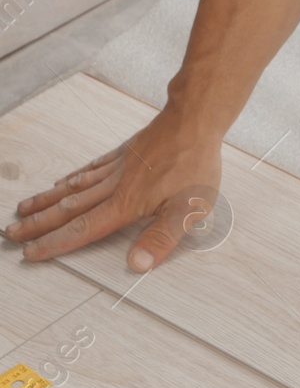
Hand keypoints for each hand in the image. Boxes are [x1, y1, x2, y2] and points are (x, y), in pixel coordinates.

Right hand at [5, 107, 223, 271]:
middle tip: (12, 233)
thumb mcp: (189, 211)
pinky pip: (89, 169)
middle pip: (68, 209)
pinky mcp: (122, 155)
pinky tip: (62, 182)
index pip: (84, 230)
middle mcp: (114, 186)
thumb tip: (138, 264)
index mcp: (126, 204)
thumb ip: (162, 238)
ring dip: (47, 201)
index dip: (56, 243)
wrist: (192, 123)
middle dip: (39, 224)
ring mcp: (116, 168)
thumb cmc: (194, 166)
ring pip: (73, 188)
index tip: (31, 252)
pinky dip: (72, 178)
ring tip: (24, 210)